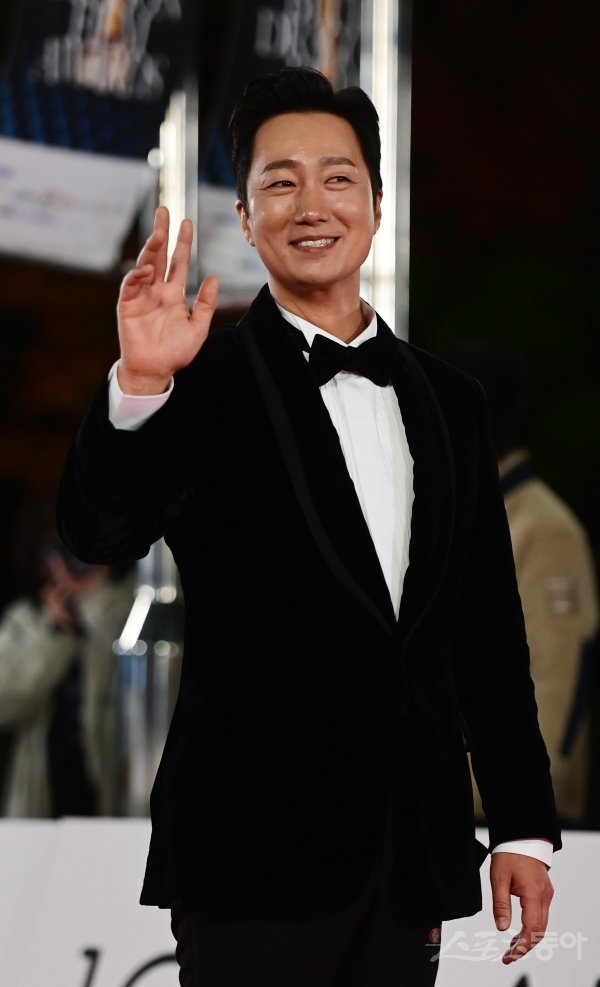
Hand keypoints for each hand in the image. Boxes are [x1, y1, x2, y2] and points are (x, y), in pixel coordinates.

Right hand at [116, 205, 218, 393]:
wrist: (155, 371)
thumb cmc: (175, 352)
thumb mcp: (198, 327)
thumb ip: (205, 304)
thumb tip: (213, 278)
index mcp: (173, 294)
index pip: (178, 262)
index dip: (182, 243)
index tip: (186, 222)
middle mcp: (156, 290)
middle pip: (159, 255)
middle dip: (161, 233)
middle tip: (164, 210)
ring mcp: (141, 296)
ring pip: (145, 265)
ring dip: (151, 248)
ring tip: (159, 233)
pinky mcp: (127, 306)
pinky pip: (131, 286)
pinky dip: (137, 275)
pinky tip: (147, 267)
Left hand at [490, 852, 553, 963]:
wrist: (522, 837)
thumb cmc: (510, 854)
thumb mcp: (498, 879)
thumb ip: (501, 904)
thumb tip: (502, 928)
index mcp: (534, 894)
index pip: (532, 929)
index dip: (522, 946)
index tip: (510, 956)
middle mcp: (544, 896)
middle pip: (539, 931)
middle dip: (525, 947)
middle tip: (509, 957)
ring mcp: (546, 895)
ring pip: (541, 925)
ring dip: (529, 939)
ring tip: (512, 948)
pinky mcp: (544, 892)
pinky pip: (541, 916)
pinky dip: (532, 928)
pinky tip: (519, 934)